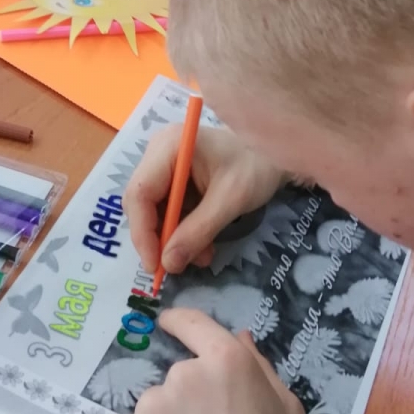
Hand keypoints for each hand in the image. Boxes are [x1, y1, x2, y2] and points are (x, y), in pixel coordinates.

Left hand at [102, 308, 307, 413]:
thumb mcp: (287, 410)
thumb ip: (260, 368)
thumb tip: (238, 337)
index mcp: (226, 361)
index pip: (193, 324)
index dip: (179, 322)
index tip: (168, 324)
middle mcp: (184, 374)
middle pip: (178, 376)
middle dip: (188, 399)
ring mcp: (152, 407)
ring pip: (153, 407)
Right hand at [123, 127, 284, 274]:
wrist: (274, 152)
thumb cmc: (256, 166)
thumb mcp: (230, 201)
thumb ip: (198, 231)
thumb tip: (168, 264)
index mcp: (168, 147)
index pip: (139, 193)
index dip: (142, 232)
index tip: (155, 265)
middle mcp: (158, 153)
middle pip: (140, 203)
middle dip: (158, 238)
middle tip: (175, 266)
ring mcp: (163, 165)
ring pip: (152, 211)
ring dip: (172, 239)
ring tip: (201, 257)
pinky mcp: (173, 179)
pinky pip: (166, 210)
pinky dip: (181, 231)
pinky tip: (202, 246)